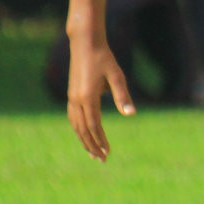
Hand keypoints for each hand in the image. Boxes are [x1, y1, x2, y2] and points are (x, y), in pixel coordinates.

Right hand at [65, 31, 134, 160]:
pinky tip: (85, 134)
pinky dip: (79, 129)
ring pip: (76, 125)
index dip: (101, 141)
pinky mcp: (72, 94)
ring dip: (84, 140)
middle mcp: (76, 100)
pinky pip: (73, 117)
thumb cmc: (104, 58)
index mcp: (87, 98)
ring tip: (92, 153)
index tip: (108, 153)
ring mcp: (72, 97)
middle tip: (102, 160)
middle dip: (92, 146)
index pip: (94, 126)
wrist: (85, 43)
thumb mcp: (117, 76)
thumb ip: (122, 96)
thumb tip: (131, 114)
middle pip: (83, 130)